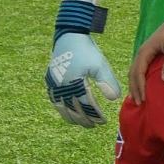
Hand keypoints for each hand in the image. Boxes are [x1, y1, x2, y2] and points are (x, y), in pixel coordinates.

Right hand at [46, 0, 120, 126]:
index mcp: (73, 82)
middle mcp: (60, 85)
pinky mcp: (50, 80)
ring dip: (71, 116)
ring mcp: (53, 83)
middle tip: (94, 126)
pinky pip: (55, 99)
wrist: (69, 37)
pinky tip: (70, 113)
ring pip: (61, 106)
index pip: (85, 104)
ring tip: (82, 123)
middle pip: (71, 108)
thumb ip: (107, 82)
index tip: (103, 122)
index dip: (94, 115)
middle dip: (83, 119)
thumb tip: (114, 99)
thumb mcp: (100, 65)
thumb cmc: (87, 51)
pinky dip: (62, 108)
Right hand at [128, 16, 163, 103]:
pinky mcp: (149, 54)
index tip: (143, 99)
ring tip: (137, 99)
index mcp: (145, 51)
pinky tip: (141, 87)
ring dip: (135, 85)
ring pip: (134, 72)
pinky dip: (138, 79)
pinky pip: (140, 69)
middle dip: (134, 89)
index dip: (140, 86)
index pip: (138, 72)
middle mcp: (141, 53)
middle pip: (133, 74)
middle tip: (138, 104)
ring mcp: (144, 53)